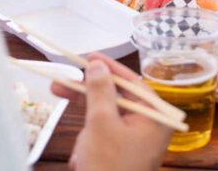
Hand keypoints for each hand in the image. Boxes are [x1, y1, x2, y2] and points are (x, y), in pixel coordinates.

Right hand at [53, 55, 171, 170]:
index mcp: (155, 118)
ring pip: (105, 116)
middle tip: (62, 81)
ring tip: (63, 108)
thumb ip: (100, 91)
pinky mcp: (121, 153)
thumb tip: (98, 66)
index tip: (89, 58)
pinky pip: (102, 134)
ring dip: (84, 114)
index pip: (132, 83)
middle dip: (88, 92)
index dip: (109, 69)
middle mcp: (149, 128)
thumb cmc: (109, 166)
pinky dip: (88, 136)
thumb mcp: (102, 123)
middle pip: (116, 98)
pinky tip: (78, 148)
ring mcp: (135, 142)